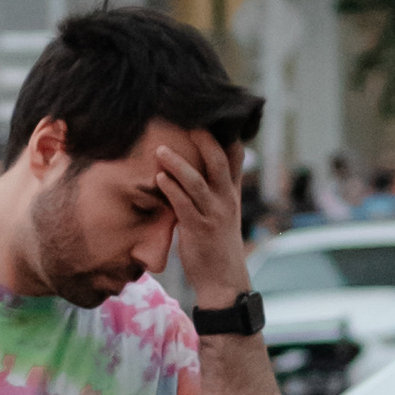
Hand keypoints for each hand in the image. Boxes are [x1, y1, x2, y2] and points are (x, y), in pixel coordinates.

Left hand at [155, 136, 251, 311]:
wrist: (223, 280)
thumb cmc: (215, 245)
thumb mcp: (220, 213)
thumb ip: (210, 191)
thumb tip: (192, 170)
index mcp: (231, 193)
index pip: (234, 156)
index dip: (224, 134)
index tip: (210, 115)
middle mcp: (226, 199)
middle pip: (219, 160)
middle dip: (204, 139)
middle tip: (186, 121)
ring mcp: (214, 213)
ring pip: (198, 181)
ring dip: (178, 163)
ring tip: (160, 150)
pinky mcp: (199, 229)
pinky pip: (185, 204)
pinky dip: (172, 189)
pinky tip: (160, 178)